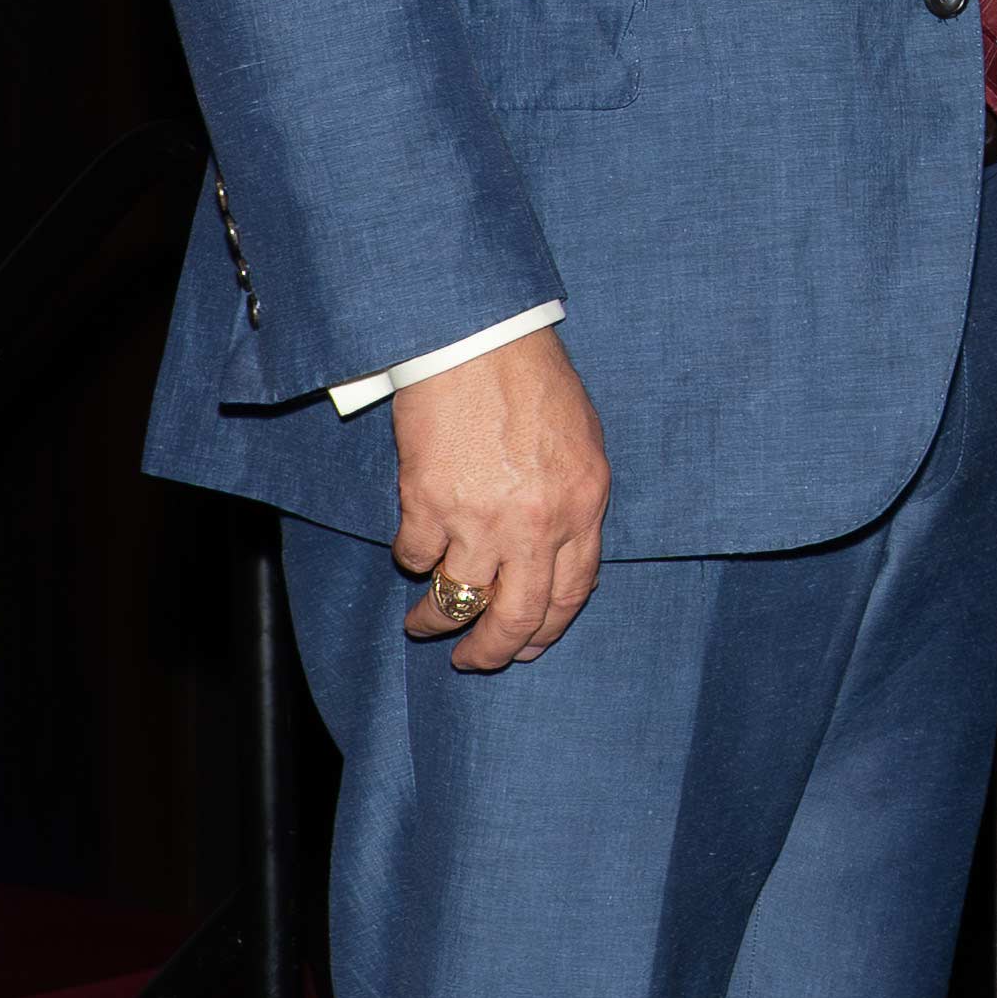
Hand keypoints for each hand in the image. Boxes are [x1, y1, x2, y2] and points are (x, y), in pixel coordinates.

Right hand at [391, 324, 610, 669]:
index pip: (570, 594)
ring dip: (436, 621)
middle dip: (493, 652)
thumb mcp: (581, 442)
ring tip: (423, 624)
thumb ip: (573, 502)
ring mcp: (481, 517)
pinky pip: (417, 557)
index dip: (545, 630)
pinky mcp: (429, 503)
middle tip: (473, 661)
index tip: (526, 648)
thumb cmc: (533, 379)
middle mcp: (537, 522)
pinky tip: (414, 550)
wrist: (481, 336)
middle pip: (516, 619)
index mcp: (584, 504)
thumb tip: (557, 554)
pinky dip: (412, 560)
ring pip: (457, 601)